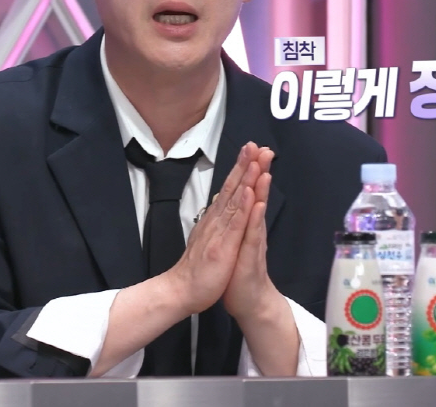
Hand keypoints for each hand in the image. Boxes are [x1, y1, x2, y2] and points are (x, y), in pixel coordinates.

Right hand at [163, 142, 260, 314]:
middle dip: (244, 165)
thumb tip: (219, 205)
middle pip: (231, 188)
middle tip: (254, 144)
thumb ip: (214, 222)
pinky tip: (249, 191)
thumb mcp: (208, 241)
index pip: (229, 190)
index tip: (251, 151)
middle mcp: (215, 221)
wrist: (180, 292)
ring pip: (233, 200)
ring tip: (255, 159)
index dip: (240, 170)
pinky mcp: (221, 246)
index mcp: (215, 221)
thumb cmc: (197, 270)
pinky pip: (234, 223)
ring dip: (245, 178)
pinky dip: (242, 206)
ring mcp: (218, 232)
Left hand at [222, 146, 281, 323]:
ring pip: (256, 211)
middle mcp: (251, 229)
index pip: (247, 190)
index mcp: (244, 223)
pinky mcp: (251, 258)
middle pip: (255, 195)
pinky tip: (258, 205)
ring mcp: (253, 242)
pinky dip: (255, 219)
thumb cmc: (238, 270)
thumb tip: (237, 198)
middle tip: (265, 149)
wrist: (247, 301)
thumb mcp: (235, 240)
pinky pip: (254, 235)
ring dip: (260, 190)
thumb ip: (239, 218)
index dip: (250, 169)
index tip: (252, 147)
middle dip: (259, 171)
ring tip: (264, 170)